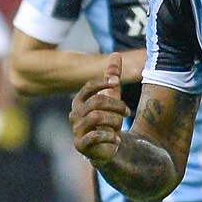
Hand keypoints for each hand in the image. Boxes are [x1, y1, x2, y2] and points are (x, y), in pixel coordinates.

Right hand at [71, 53, 132, 169]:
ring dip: (114, 121)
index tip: (116, 82)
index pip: (88, 87)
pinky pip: (95, 136)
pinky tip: (117, 140)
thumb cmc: (108, 120)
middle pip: (96, 102)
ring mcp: (76, 130)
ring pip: (96, 117)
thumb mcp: (112, 97)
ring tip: (120, 128)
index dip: (102, 83)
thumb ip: (112, 77)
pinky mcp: (80, 145)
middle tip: (127, 112)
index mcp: (80, 102)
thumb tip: (115, 54)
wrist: (108, 147)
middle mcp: (74, 115)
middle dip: (116, 105)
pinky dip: (110, 137)